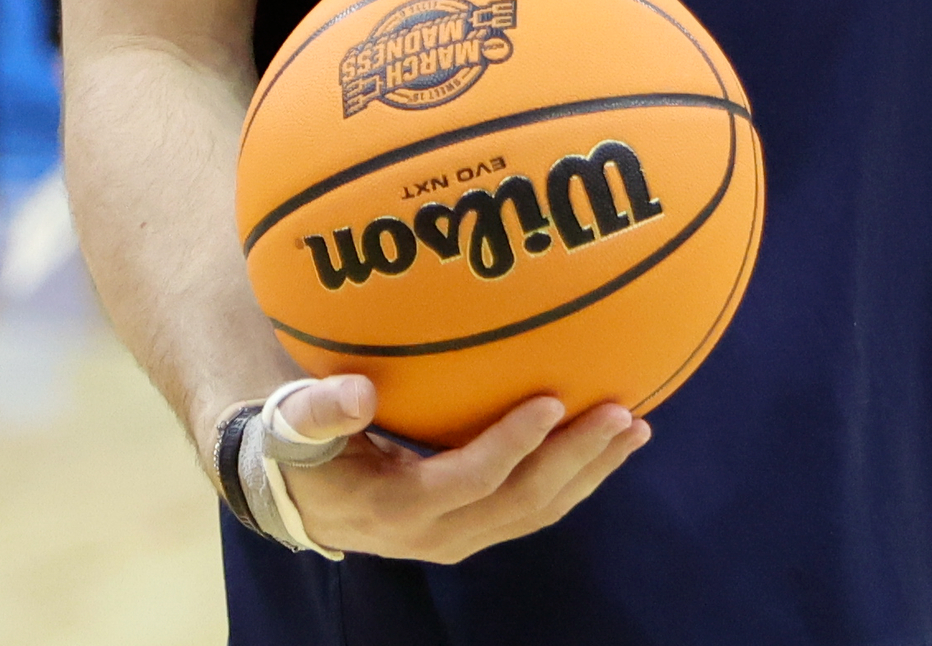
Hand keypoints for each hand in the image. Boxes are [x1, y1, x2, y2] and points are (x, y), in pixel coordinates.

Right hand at [258, 375, 649, 563]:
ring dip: (589, 471)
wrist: (301, 502)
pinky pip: (534, 510)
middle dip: (576, 460)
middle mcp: (439, 535)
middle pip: (521, 503)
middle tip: (624, 415)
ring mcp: (461, 538)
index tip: (553, 400)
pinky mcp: (475, 528)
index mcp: (399, 509)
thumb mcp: (295, 429)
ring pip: (537, 512)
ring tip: (636, 429)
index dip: (513, 444)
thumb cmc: (301, 451)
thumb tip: (357, 393)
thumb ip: (320, 411)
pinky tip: (607, 444)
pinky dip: (575, 477)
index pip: (471, 479)